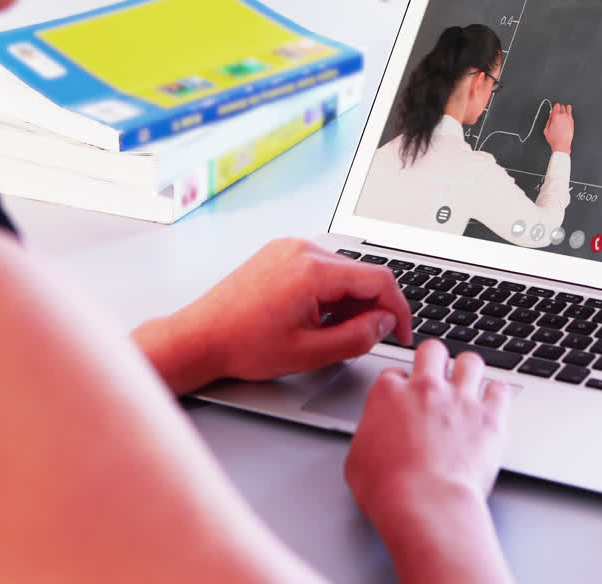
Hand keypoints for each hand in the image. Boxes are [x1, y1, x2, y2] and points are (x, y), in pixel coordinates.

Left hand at [134, 238, 412, 392]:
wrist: (199, 337)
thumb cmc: (243, 345)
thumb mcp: (311, 352)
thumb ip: (358, 337)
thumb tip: (385, 323)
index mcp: (313, 270)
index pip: (379, 280)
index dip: (399, 309)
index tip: (401, 333)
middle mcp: (302, 250)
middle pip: (361, 273)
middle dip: (371, 307)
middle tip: (361, 339)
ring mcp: (288, 248)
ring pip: (342, 271)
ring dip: (349, 300)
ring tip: (328, 332)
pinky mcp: (279, 254)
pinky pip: (319, 268)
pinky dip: (328, 292)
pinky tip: (313, 317)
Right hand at [344, 341, 513, 583]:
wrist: (425, 503)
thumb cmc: (388, 489)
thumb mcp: (357, 460)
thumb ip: (369, 435)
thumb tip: (374, 438)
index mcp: (389, 394)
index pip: (394, 373)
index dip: (400, 384)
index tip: (404, 397)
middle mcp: (426, 388)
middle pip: (432, 350)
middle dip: (435, 359)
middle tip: (437, 375)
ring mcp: (460, 399)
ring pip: (470, 361)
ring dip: (468, 370)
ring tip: (468, 384)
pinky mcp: (489, 417)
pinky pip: (500, 389)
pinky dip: (497, 394)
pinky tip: (493, 402)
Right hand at [542, 102, 573, 153]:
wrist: (562, 144)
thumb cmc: (554, 139)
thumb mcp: (546, 129)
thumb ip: (548, 120)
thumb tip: (551, 116)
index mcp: (555, 116)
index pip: (556, 105)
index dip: (554, 107)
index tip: (554, 111)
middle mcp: (563, 116)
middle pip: (562, 106)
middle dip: (559, 109)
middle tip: (557, 114)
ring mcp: (569, 118)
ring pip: (568, 107)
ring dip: (565, 109)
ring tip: (563, 114)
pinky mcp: (572, 122)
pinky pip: (571, 114)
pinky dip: (568, 115)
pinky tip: (565, 119)